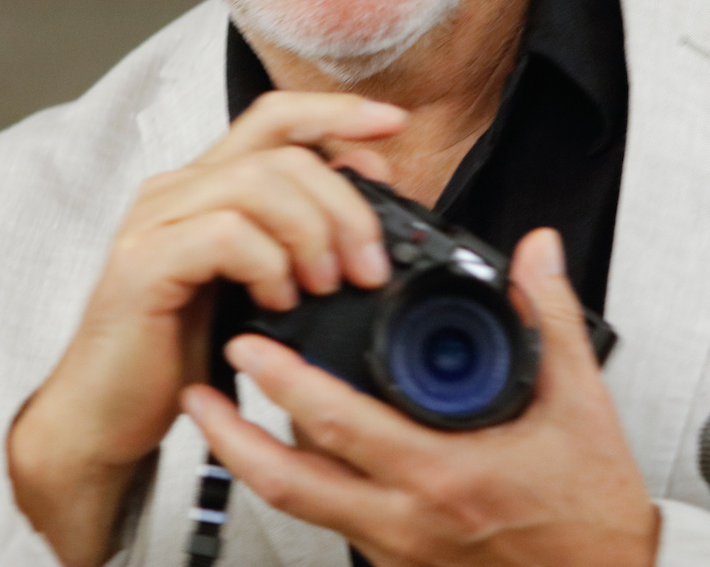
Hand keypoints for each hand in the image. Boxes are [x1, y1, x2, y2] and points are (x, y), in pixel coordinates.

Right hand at [7, 90, 404, 566]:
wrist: (107, 414)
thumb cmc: (184, 352)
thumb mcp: (257, 287)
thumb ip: (296, 244)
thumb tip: (367, 220)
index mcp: (206, 184)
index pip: (275, 117)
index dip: (335, 113)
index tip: (392, 126)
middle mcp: (178, 188)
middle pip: (280, 150)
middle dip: (344, 201)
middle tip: (370, 265)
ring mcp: (156, 220)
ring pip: (257, 182)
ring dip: (311, 233)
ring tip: (325, 286)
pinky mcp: (143, 262)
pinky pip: (225, 233)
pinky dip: (267, 264)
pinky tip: (278, 304)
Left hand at [183, 227, 659, 566]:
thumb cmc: (587, 512)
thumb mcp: (581, 407)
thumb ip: (547, 319)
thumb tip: (533, 253)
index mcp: (442, 473)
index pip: (344, 427)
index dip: (287, 387)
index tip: (249, 345)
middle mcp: (406, 516)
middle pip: (294, 481)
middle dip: (236, 432)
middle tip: (203, 384)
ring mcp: (395, 543)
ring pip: (301, 506)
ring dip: (251, 460)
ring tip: (215, 416)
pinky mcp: (396, 558)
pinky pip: (329, 518)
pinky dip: (297, 480)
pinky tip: (282, 445)